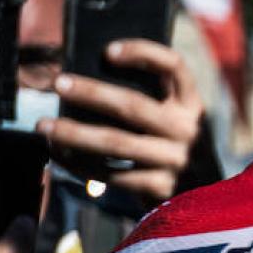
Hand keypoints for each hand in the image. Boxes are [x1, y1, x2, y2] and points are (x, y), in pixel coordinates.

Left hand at [40, 39, 205, 205]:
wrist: (209, 202)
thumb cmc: (177, 151)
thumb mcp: (177, 121)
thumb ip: (152, 102)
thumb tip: (88, 83)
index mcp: (191, 105)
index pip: (173, 66)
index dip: (142, 53)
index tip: (107, 51)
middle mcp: (186, 130)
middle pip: (132, 105)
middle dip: (90, 92)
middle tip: (58, 84)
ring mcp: (175, 160)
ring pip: (114, 142)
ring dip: (74, 133)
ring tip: (44, 126)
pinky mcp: (161, 188)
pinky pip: (112, 174)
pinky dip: (81, 165)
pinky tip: (61, 156)